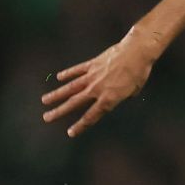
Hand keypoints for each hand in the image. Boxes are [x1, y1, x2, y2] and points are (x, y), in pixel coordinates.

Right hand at [40, 32, 157, 136]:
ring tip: (44, 100)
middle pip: (74, 103)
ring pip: (70, 87)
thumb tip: (124, 95)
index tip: (70, 133)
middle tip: (46, 118)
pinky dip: (67, 73)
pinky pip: (77, 70)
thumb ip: (125, 95)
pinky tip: (58, 77)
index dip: (81, 125)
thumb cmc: (140, 71)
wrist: (136, 51)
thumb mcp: (135, 89)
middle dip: (59, 111)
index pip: (92, 116)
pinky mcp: (92, 64)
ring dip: (57, 94)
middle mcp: (97, 89)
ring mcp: (92, 76)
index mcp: (109, 98)